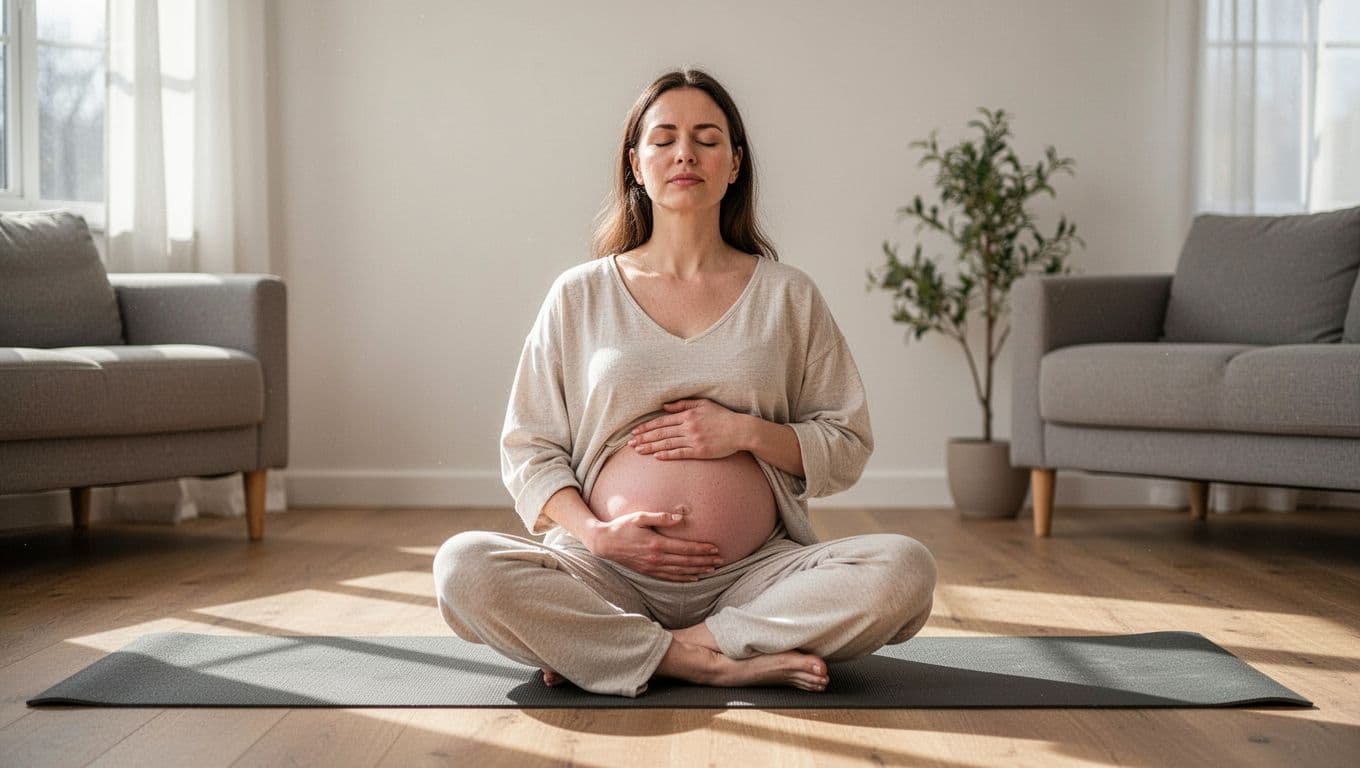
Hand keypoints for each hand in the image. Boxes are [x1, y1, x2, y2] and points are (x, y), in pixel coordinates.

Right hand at [585, 506, 723, 580]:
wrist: (604, 543)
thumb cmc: (622, 527)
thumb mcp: (640, 517)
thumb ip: (661, 518)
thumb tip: (680, 518)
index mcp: (656, 544)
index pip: (685, 549)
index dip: (702, 549)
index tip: (715, 548)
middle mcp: (656, 559)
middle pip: (686, 562)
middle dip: (705, 561)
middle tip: (721, 561)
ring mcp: (652, 568)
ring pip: (680, 572)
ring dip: (698, 571)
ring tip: (712, 569)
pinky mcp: (648, 572)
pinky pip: (670, 578)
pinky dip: (684, 578)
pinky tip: (693, 578)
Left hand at [629, 398, 748, 460]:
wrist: (740, 430)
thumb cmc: (722, 416)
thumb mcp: (703, 404)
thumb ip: (683, 404)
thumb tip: (664, 406)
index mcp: (688, 415)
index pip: (662, 421)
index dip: (647, 427)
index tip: (635, 431)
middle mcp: (688, 427)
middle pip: (661, 433)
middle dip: (644, 438)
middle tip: (630, 443)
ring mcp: (693, 440)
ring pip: (667, 444)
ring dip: (651, 447)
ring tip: (638, 450)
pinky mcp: (699, 451)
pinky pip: (680, 453)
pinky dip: (667, 455)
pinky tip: (656, 456)